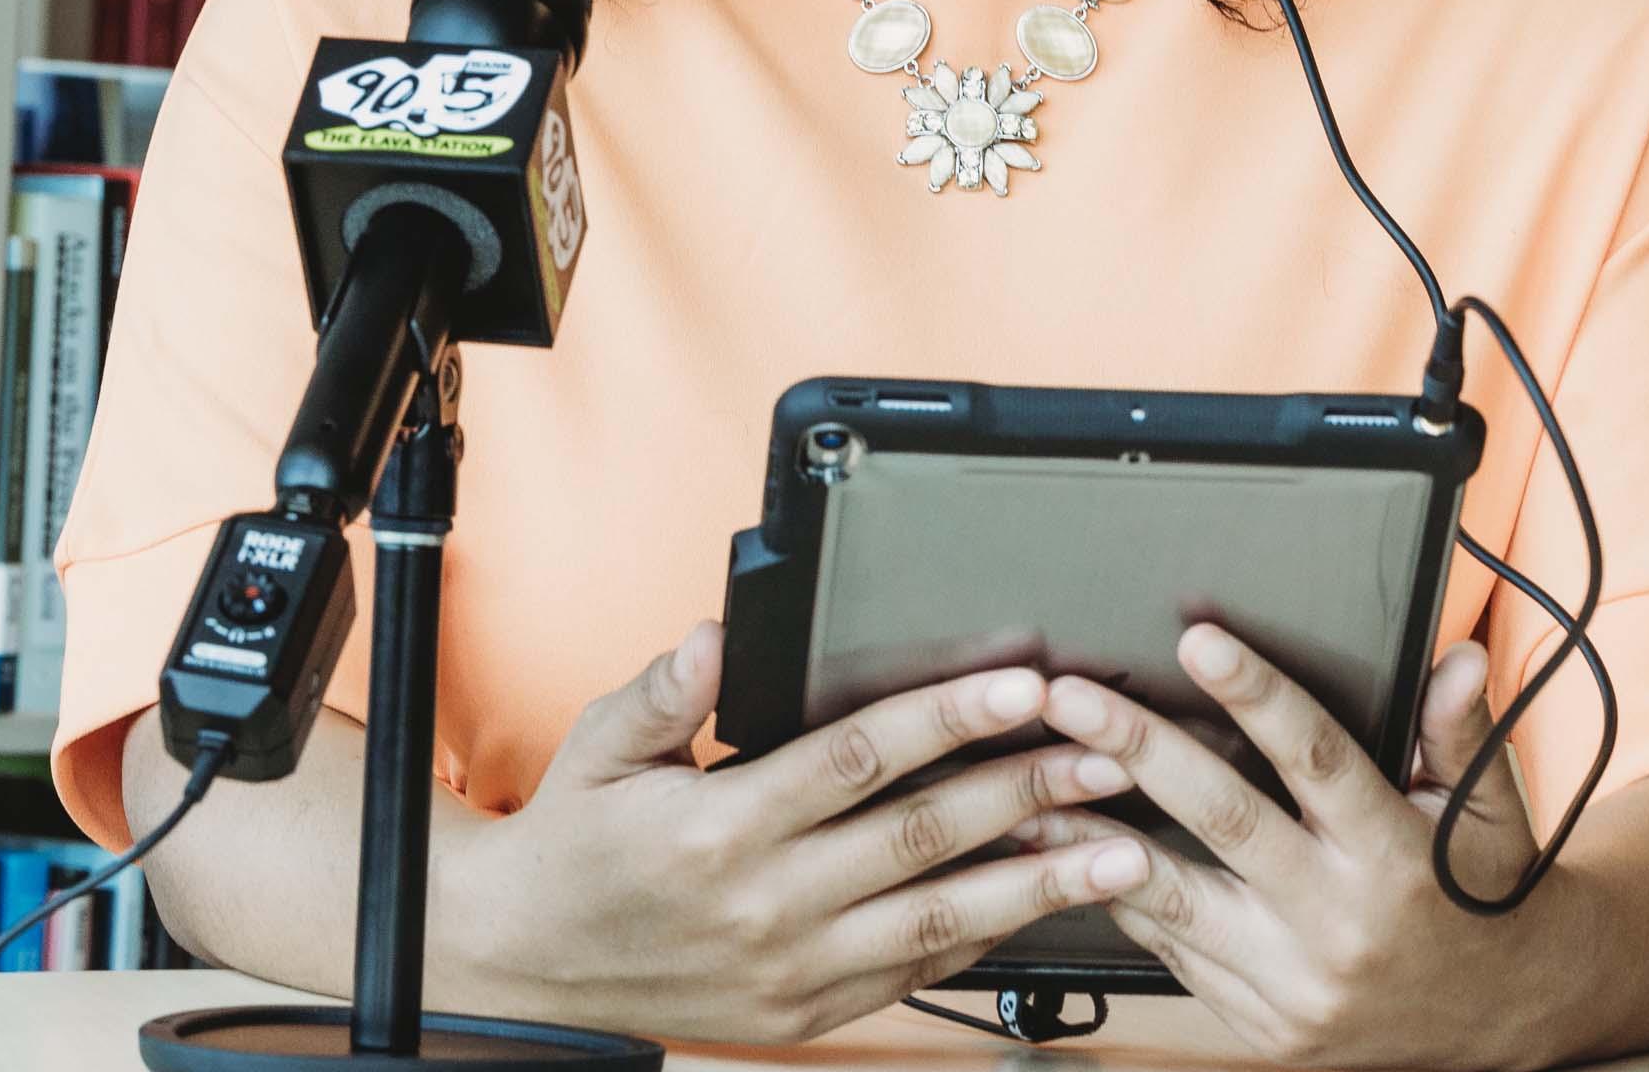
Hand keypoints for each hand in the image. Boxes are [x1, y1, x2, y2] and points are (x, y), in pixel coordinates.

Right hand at [433, 620, 1147, 1043]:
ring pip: (937, 918)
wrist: (529, 961)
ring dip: (1035, 880)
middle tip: (1108, 756)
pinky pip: (913, 973)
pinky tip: (1042, 904)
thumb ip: (666, 691)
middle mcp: (765, 902)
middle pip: (921, 837)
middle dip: (1026, 791)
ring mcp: (792, 968)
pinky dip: (984, 939)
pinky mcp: (805, 1011)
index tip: (1021, 684)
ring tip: (1118, 850)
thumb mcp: (599, 746)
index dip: (946, 718)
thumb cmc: (575, 839)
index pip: (858, 760)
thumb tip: (712, 636)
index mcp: (720, 826)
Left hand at [1018, 627, 1616, 1071]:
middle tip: (1069, 696)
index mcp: (1394, 856)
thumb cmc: (1482, 896)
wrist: (1495, 1024)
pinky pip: (1176, 954)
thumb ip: (1461, 734)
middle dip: (1137, 749)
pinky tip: (1072, 854)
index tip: (1201, 641)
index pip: (1319, 761)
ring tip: (1027, 786)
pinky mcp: (1263, 1027)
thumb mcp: (1492, 815)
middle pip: (1224, 820)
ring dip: (1091, 837)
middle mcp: (1340, 922)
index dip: (1259, 696)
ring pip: (1174, 899)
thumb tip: (1456, 658)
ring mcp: (1295, 984)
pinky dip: (1120, 901)